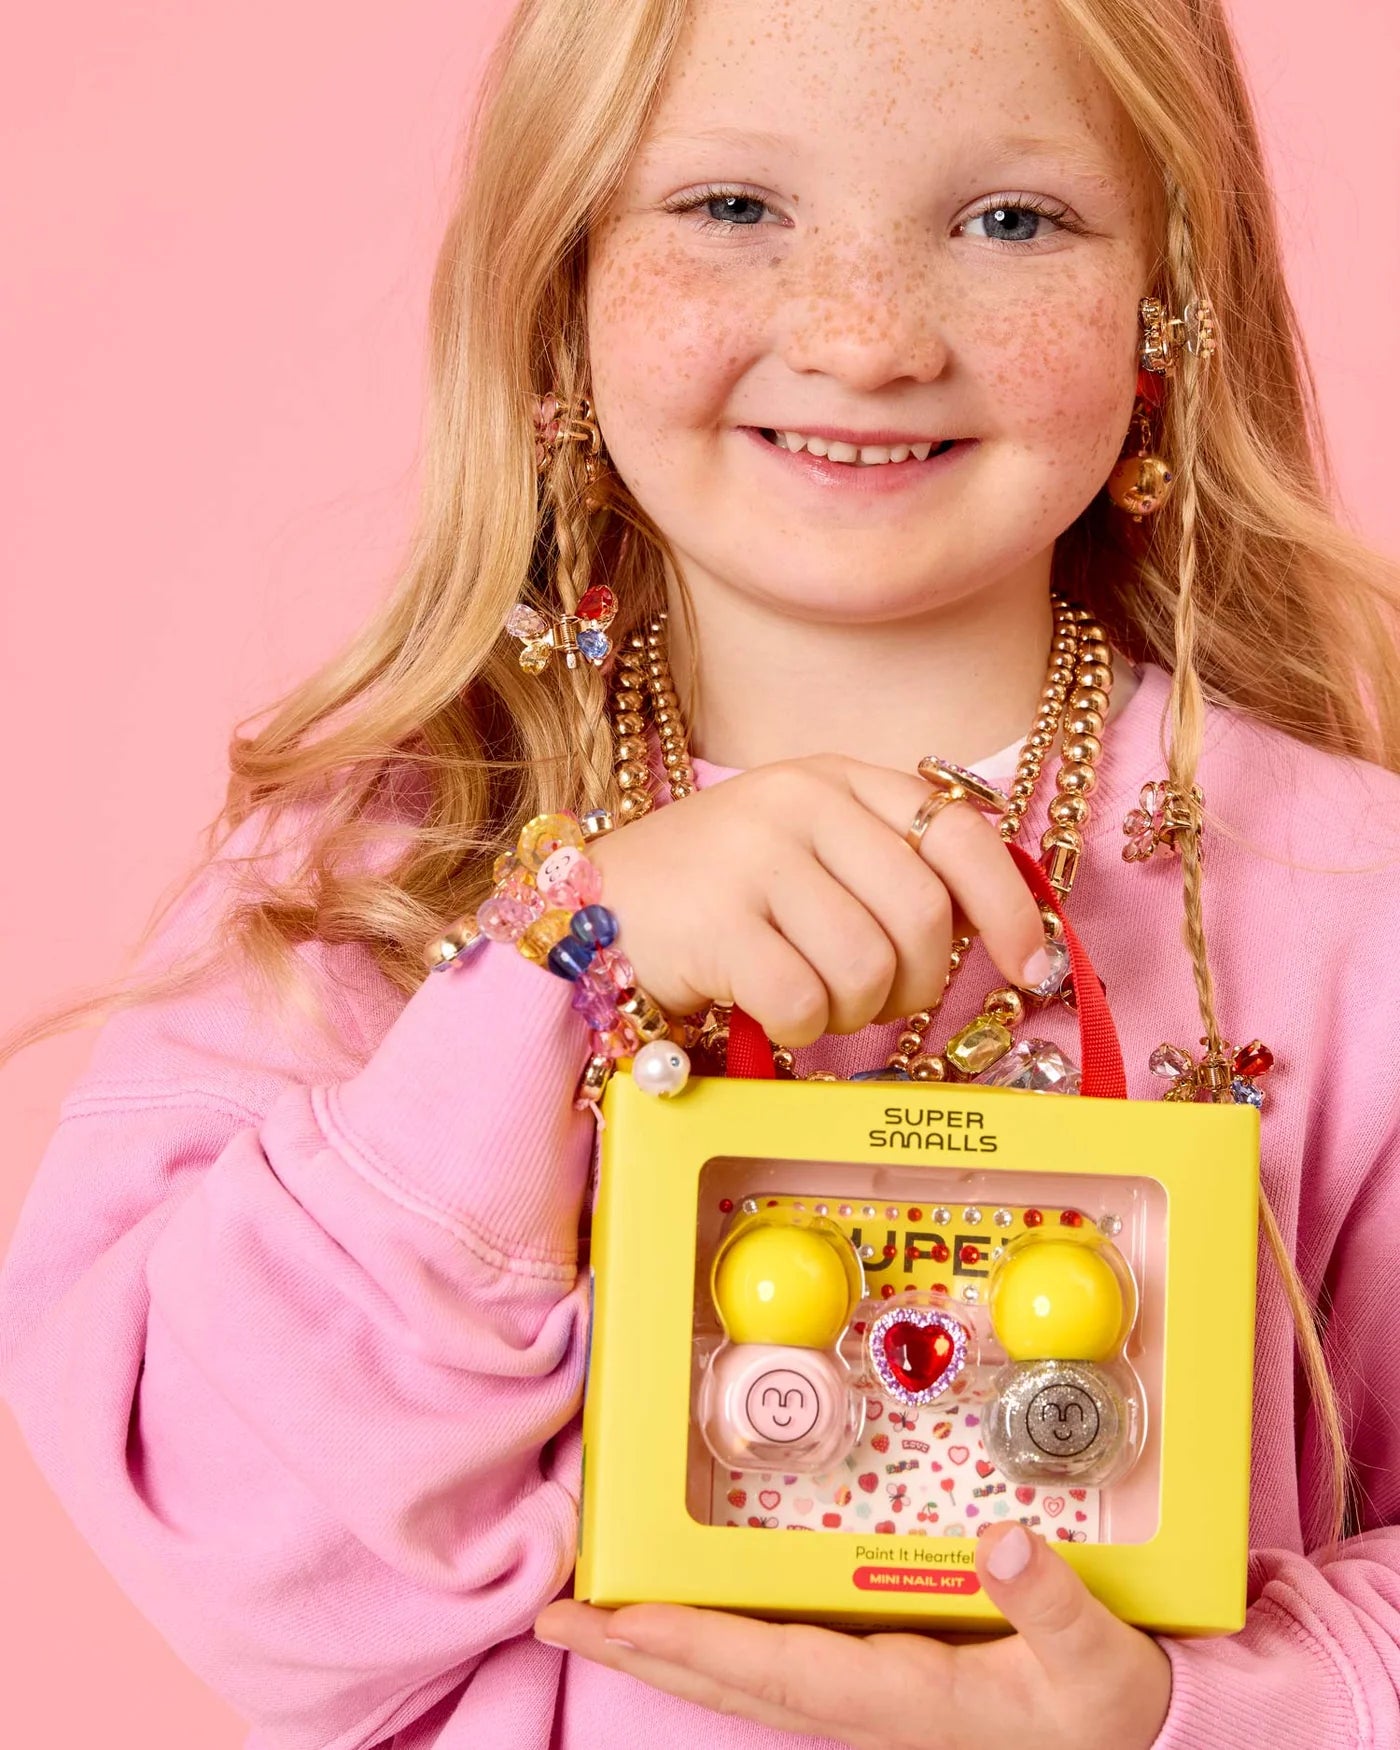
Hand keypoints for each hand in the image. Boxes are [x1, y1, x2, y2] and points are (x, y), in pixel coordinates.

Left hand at [534, 1522, 1171, 1749]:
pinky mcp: (875, 1680)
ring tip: (593, 1612)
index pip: (771, 1668)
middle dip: (638, 1647)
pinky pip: (771, 1662)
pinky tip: (688, 1619)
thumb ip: (1054, 1606)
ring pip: (740, 1675)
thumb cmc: (1105, 1706)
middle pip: (727, 1679)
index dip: (687, 1642)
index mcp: (901, 1698)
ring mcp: (863, 1697)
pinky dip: (715, 1641)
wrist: (1130, 1745)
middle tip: (552, 1616)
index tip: (609, 1615)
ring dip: (663, 1644)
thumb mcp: (1098, 1664)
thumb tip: (1006, 1541)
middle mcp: (863, 1703)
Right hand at [587, 755, 1049, 1043]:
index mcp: (834, 778)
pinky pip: (805, 1002)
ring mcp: (754, 858)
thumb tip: (996, 930)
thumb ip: (888, 866)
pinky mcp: (715, 922)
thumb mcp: (805, 850)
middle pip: (923, 915)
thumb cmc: (717, 894)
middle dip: (919, 981)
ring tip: (814, 1000)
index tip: (1030, 967)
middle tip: (881, 1001)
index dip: (1010, 907)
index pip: (958, 834)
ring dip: (854, 1012)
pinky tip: (770, 1012)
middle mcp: (798, 803)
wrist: (592, 908)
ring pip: (869, 967)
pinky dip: (801, 1029)